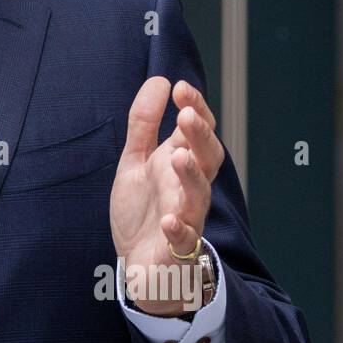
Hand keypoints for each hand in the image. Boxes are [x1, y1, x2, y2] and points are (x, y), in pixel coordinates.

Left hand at [110, 77, 223, 316]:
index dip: (194, 108)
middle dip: (199, 136)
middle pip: (207, 158)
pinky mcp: (176, 247)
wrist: (140, 263)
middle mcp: (189, 187)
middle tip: (187, 115)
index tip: (179, 87)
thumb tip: (159, 80)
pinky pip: (183, 238)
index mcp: (180, 163)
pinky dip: (178, 229)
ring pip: (199, 194)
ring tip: (178, 156)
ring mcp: (186, 216)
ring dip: (191, 176)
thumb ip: (144, 123)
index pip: (197, 131)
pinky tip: (168, 219)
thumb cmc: (143, 210)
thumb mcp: (135, 160)